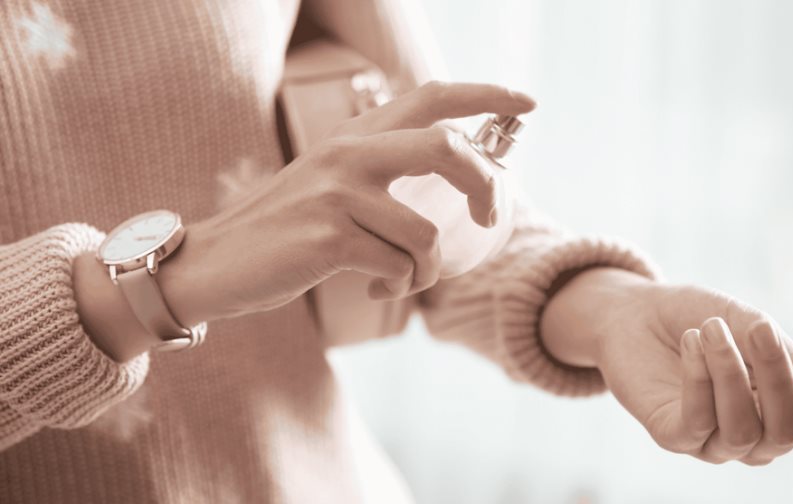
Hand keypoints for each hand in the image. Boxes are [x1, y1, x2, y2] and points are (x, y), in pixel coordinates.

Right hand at [162, 82, 535, 324]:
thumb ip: (382, 170)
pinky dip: (398, 289)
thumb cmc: (284, 229)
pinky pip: (398, 270)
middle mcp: (349, 154)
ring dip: (427, 272)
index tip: (527, 102)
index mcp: (355, 136)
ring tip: (403, 281)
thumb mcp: (332, 183)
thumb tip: (455, 174)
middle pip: (447, 150)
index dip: (485, 95)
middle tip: (489, 217)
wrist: (213, 264)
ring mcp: (338, 194)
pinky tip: (376, 293)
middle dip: (485, 187)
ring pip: (426, 236)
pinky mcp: (328, 238)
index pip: (431, 96)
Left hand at [541, 268, 792, 464]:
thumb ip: (791, 361)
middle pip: (786, 433)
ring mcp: (711, 441)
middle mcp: (752, 435)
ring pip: (742, 430)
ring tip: (709, 327)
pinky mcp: (672, 436)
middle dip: (777, 378)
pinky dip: (698, 378)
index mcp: (783, 409)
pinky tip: (691, 341)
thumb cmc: (699, 317)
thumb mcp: (751, 327)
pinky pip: (697, 421)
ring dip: (729, 372)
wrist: (635, 311)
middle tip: (758, 328)